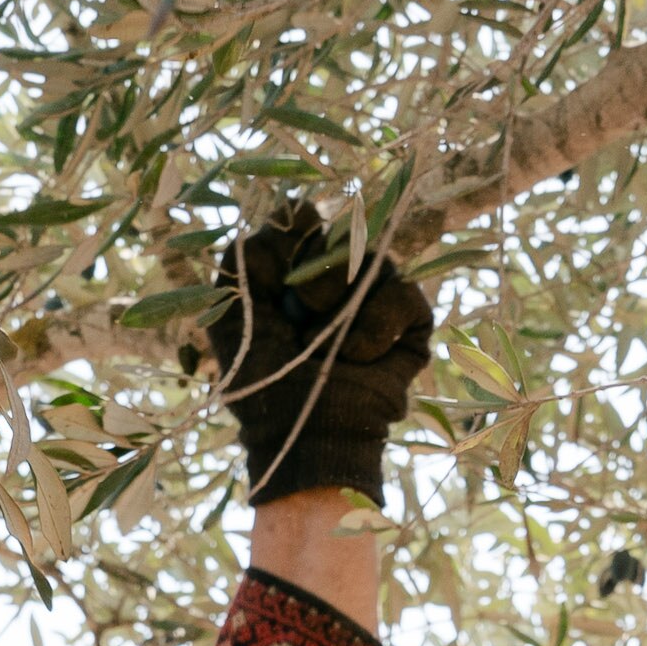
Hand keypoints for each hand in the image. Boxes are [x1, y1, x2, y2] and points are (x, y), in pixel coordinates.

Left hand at [193, 201, 431, 506]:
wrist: (303, 434)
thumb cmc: (263, 384)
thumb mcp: (235, 317)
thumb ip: (249, 258)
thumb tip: (299, 210)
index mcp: (297, 272)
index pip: (307, 220)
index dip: (297, 233)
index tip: (283, 262)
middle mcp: (341, 281)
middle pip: (345, 232)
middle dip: (320, 272)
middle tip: (303, 310)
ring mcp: (378, 302)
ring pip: (377, 261)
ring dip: (345, 304)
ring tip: (326, 344)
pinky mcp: (411, 327)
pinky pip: (405, 296)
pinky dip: (377, 327)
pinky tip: (356, 357)